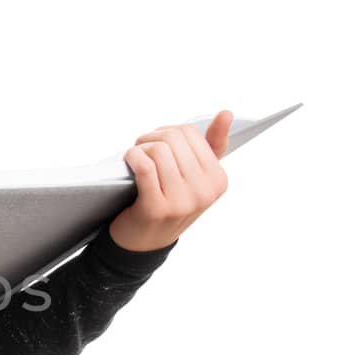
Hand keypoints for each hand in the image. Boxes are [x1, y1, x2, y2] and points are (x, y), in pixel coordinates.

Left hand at [107, 110, 232, 251]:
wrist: (144, 241)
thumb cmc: (169, 201)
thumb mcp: (195, 177)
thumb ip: (212, 146)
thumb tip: (226, 113)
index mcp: (218, 180)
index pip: (192, 133)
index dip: (168, 132)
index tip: (157, 143)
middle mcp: (204, 192)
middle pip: (173, 138)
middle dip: (152, 137)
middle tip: (142, 149)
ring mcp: (182, 202)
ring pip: (159, 150)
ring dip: (140, 148)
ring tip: (136, 157)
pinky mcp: (157, 209)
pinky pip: (144, 165)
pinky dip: (132, 157)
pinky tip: (128, 160)